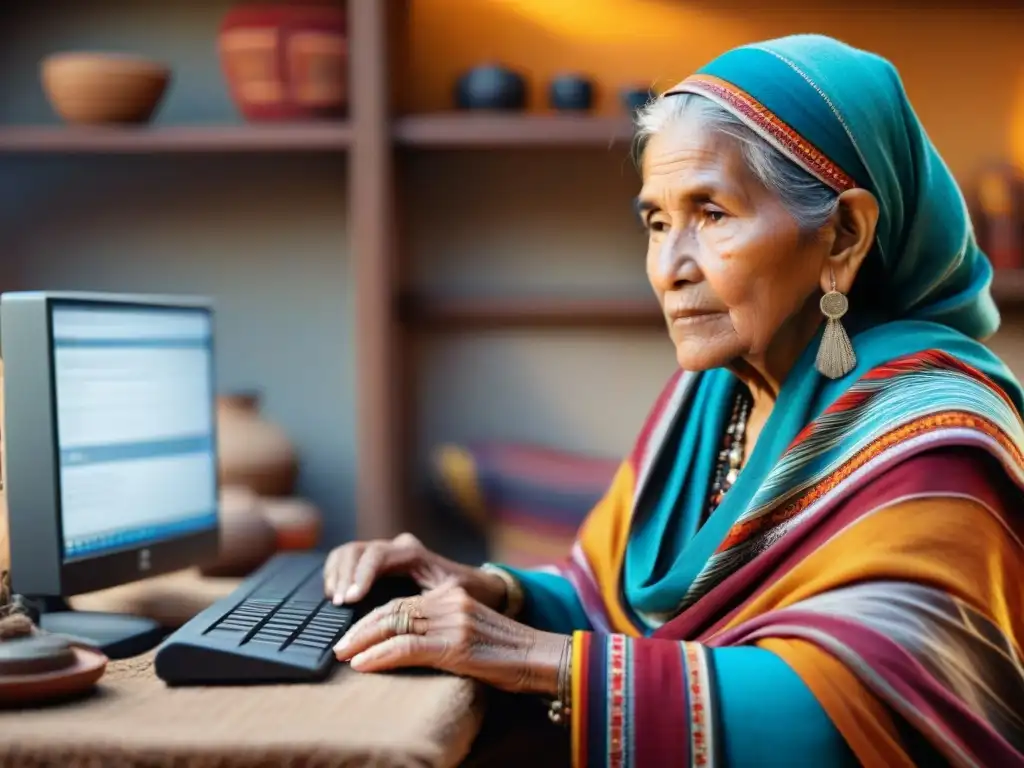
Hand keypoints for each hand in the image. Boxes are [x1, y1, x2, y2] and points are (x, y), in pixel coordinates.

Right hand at [323, 532, 506, 609]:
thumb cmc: (468, 595)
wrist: (478, 588)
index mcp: (413, 553)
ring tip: (335, 600)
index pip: (377, 556)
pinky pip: (348, 560)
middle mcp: (397, 548)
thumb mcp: (450, 598)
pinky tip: (335, 595)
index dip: (360, 576)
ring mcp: (386, 553)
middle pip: (357, 550)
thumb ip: (426, 602)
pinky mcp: (378, 564)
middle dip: (344, 576)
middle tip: (339, 603)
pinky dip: (337, 574)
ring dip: (337, 574)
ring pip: (349, 552)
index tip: (350, 599)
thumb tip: (398, 616)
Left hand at [333, 580, 565, 696]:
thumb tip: (402, 646)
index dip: (372, 619)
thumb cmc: (508, 655)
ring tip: (345, 655)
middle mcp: (450, 601)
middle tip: (339, 645)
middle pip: (394, 610)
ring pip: (396, 624)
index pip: (402, 603)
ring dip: (364, 642)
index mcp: (452, 596)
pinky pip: (407, 646)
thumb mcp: (470, 634)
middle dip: (361, 628)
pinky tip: (364, 664)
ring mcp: (454, 620)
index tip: (352, 636)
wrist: (543, 659)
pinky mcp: (456, 643)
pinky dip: (381, 655)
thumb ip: (441, 631)